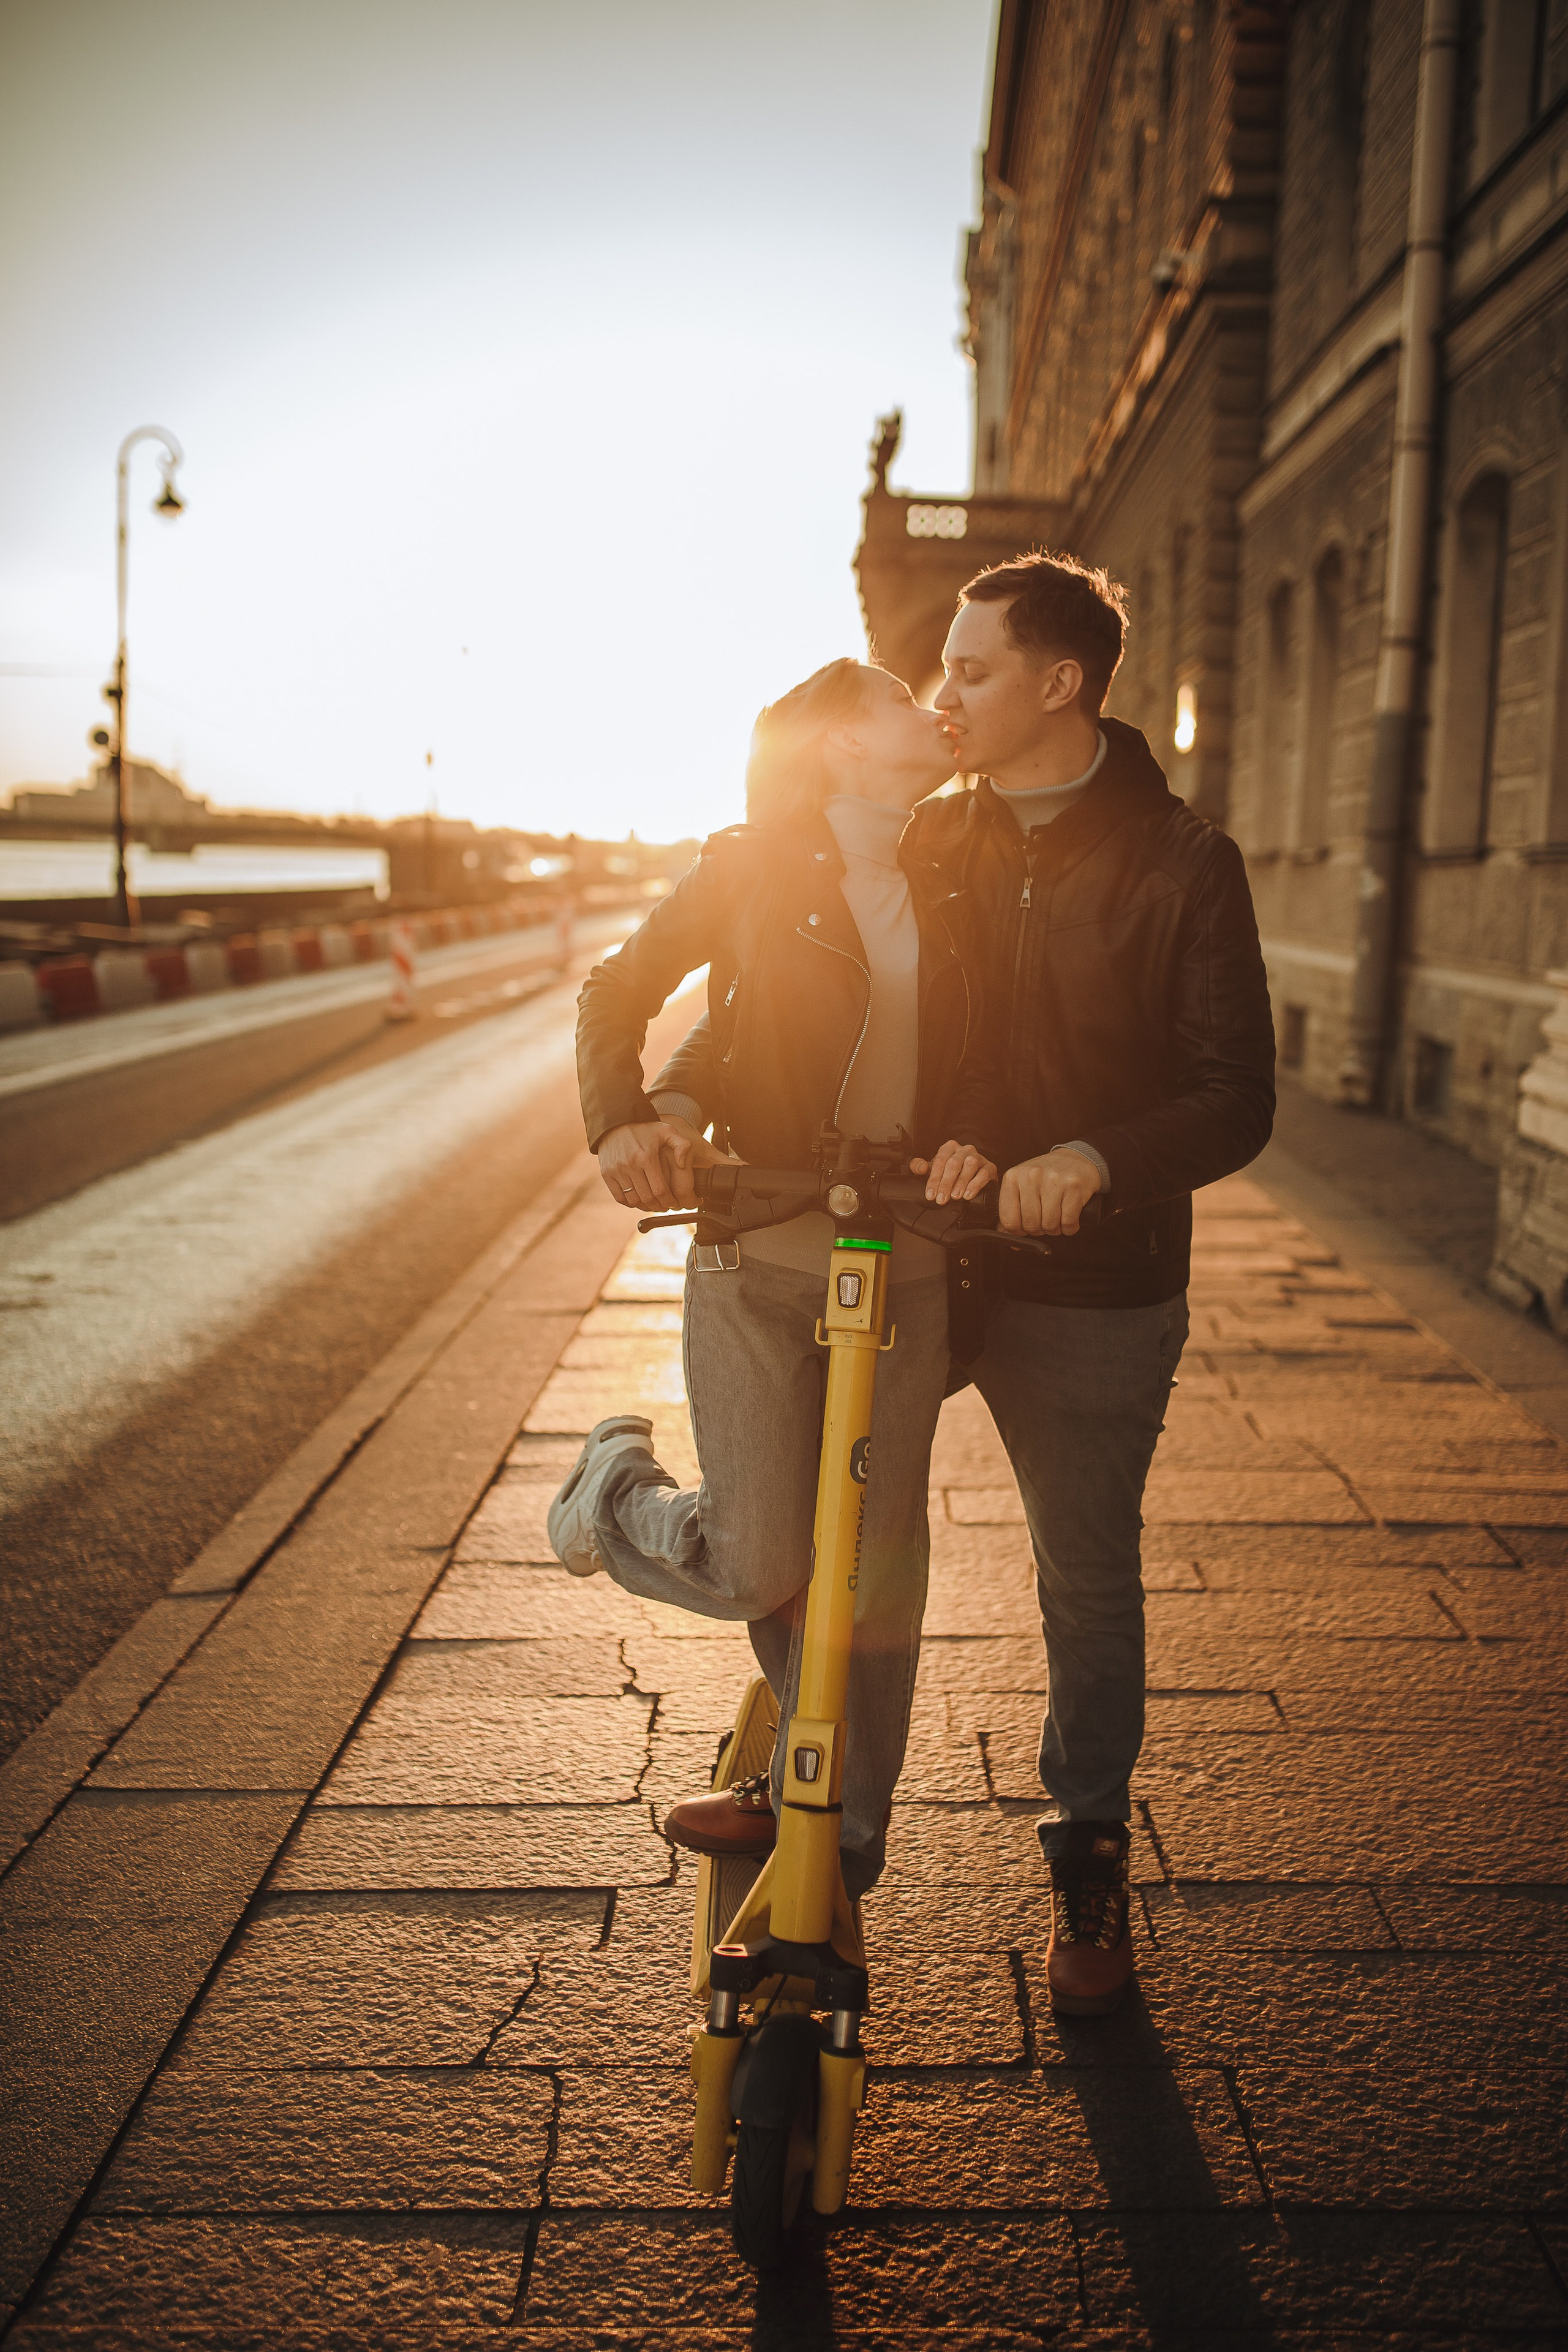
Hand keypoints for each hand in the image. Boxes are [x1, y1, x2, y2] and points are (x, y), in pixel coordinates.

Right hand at [595, 1117, 736, 1210]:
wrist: (616, 1121)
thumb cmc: (645, 1128)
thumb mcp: (667, 1130)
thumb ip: (682, 1145)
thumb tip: (682, 1165)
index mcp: (647, 1157)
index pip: (660, 1190)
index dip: (669, 1201)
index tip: (674, 1203)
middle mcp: (630, 1165)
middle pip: (647, 1198)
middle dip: (659, 1206)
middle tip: (665, 1206)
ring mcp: (617, 1170)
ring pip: (633, 1200)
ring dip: (645, 1207)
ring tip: (653, 1204)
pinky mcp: (606, 1174)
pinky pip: (619, 1197)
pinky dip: (630, 1203)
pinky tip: (639, 1200)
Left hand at [909, 1140, 997, 1204]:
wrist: (974, 1177)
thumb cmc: (952, 1173)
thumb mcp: (934, 1170)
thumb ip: (921, 1167)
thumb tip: (920, 1167)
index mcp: (950, 1148)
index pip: (940, 1160)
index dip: (934, 1178)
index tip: (930, 1194)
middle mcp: (965, 1150)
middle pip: (954, 1163)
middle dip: (946, 1183)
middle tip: (941, 1199)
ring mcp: (978, 1157)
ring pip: (970, 1165)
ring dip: (961, 1182)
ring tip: (955, 1196)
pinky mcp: (990, 1167)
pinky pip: (984, 1173)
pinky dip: (975, 1184)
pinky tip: (968, 1194)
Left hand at [998, 1147, 1101, 1236]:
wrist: (1074, 1159)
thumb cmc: (1046, 1176)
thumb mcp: (1021, 1187)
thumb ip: (1010, 1210)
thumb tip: (1004, 1234)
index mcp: (1013, 1177)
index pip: (1009, 1220)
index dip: (1017, 1231)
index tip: (1024, 1227)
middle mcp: (1031, 1176)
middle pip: (1030, 1225)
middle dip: (1038, 1230)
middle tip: (1043, 1219)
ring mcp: (1053, 1180)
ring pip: (1049, 1225)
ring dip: (1055, 1229)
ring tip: (1057, 1216)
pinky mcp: (1073, 1186)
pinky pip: (1068, 1222)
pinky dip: (1069, 1227)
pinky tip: (1068, 1215)